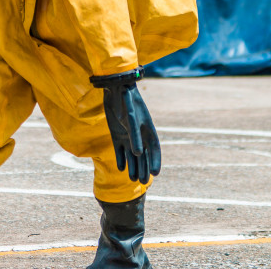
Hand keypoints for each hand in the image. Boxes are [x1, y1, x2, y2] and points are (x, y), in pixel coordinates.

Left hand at [90, 69, 160, 184]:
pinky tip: (121, 168)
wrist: (115, 88)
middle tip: (142, 181)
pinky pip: (119, 150)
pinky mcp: (116, 135)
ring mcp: (127, 135)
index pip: (154, 149)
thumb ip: (134, 135)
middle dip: (143, 168)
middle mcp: (139, 135)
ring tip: (132, 179)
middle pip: (143, 155)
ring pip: (131, 155)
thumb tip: (138, 153)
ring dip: (132, 166)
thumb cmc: (127, 101)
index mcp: (148, 130)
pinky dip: (120, 159)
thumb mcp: (131, 117)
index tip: (155, 174)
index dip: (155, 161)